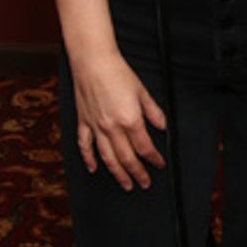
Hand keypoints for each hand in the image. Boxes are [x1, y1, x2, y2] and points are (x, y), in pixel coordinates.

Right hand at [70, 49, 167, 189]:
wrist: (93, 61)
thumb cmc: (117, 72)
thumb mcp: (142, 91)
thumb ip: (154, 112)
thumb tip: (163, 126)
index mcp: (130, 120)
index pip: (145, 147)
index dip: (154, 158)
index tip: (159, 164)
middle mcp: (112, 127)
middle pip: (127, 158)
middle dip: (138, 173)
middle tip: (144, 183)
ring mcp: (96, 127)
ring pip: (108, 158)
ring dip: (118, 174)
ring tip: (126, 184)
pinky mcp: (83, 122)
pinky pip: (85, 146)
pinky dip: (89, 159)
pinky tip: (94, 168)